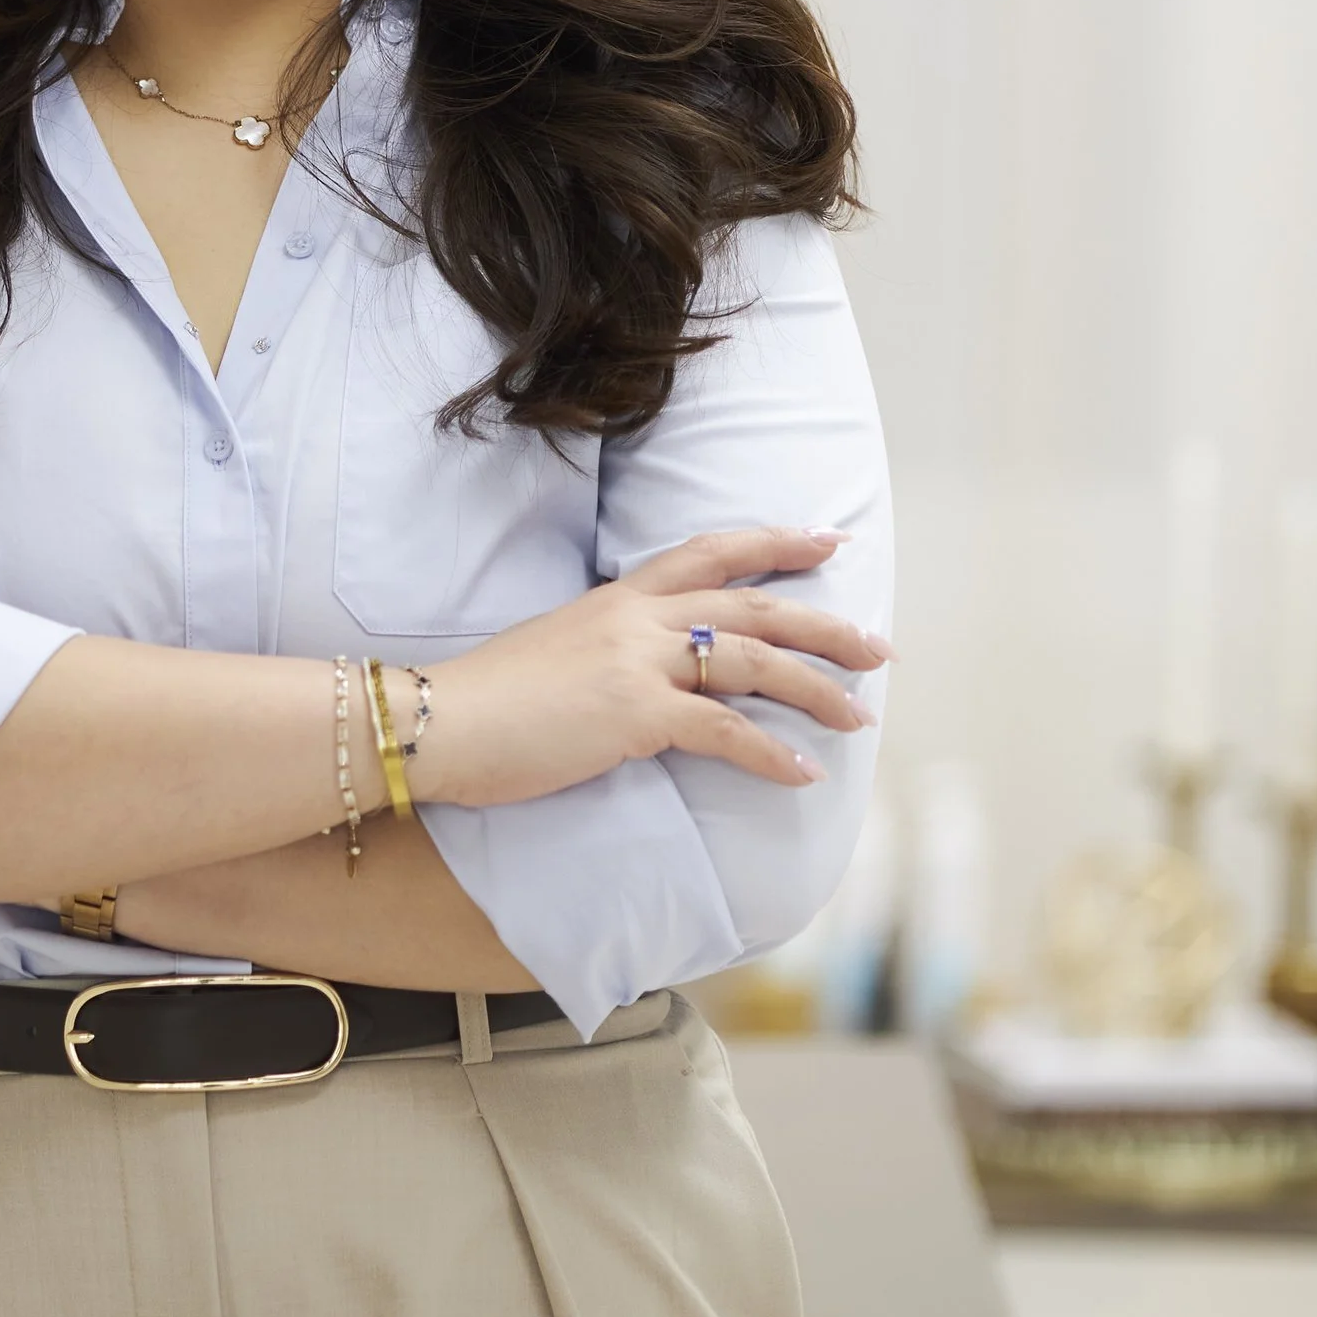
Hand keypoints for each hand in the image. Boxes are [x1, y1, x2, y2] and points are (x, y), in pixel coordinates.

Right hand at [416, 527, 887, 810]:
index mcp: (618, 598)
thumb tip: (640, 673)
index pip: (711, 552)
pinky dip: (771, 754)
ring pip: (755, 663)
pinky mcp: (636, 715)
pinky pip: (724, 730)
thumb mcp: (555, 647)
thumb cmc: (487, 698)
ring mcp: (639, 662)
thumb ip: (608, 648)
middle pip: (755, 607)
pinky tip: (803, 774)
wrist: (438, 720)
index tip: (828, 542)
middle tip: (878, 647)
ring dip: (818, 691)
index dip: (776, 543)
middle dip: (826, 626)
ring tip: (861, 717)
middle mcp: (638, 618)